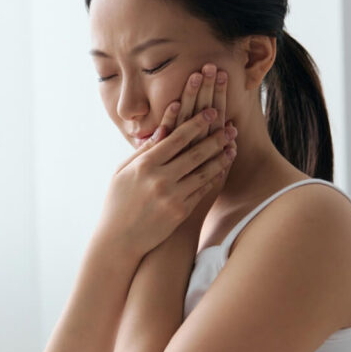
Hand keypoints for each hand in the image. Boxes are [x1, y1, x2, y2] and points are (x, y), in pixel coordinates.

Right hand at [95, 64, 237, 260]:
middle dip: (215, 137)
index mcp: (144, 165)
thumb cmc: (118, 202)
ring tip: (232, 145)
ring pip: (203, 171)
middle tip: (230, 125)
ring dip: (220, 157)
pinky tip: (222, 167)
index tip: (210, 111)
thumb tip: (163, 128)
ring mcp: (172, 196)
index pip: (176, 138)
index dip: (196, 123)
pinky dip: (214, 177)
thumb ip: (143, 151)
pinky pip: (202, 190)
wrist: (119, 240)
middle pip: (195, 152)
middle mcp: (159, 179)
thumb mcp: (122, 172)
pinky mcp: (180, 211)